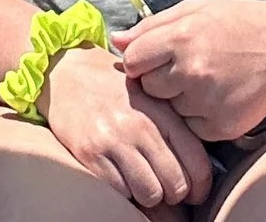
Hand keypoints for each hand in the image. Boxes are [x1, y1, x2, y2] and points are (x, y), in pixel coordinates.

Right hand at [40, 41, 213, 205]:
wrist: (66, 70)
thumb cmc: (113, 86)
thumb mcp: (149, 95)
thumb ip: (172, 126)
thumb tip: (194, 172)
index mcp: (161, 110)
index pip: (196, 162)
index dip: (199, 187)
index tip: (193, 192)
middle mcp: (141, 125)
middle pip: (175, 185)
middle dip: (172, 194)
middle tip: (163, 187)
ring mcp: (115, 139)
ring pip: (150, 194)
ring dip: (147, 195)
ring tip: (140, 181)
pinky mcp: (91, 153)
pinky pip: (120, 193)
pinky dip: (122, 192)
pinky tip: (118, 175)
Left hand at [114, 0, 265, 144]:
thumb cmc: (237, 24)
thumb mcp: (194, 9)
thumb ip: (151, 25)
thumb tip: (117, 40)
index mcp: (181, 37)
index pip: (133, 61)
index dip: (140, 59)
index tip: (153, 57)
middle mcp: (191, 72)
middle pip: (148, 88)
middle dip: (160, 79)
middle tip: (185, 66)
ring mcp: (206, 103)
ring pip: (169, 110)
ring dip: (179, 98)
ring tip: (206, 78)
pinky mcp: (220, 127)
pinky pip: (191, 127)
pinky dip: (199, 115)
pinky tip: (218, 95)